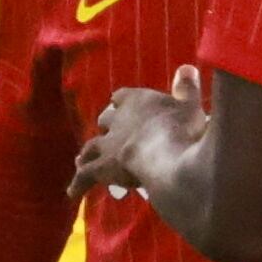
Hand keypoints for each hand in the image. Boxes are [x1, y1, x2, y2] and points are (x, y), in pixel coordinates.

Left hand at [74, 65, 209, 199]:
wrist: (165, 153)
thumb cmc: (182, 128)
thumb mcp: (190, 105)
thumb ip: (186, 88)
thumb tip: (186, 68)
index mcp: (137, 101)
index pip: (123, 96)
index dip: (123, 101)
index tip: (121, 102)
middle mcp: (117, 120)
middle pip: (106, 120)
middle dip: (106, 126)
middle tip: (107, 135)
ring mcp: (108, 144)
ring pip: (92, 146)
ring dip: (88, 153)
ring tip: (81, 160)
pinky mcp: (102, 167)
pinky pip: (85, 176)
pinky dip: (78, 183)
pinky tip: (72, 193)